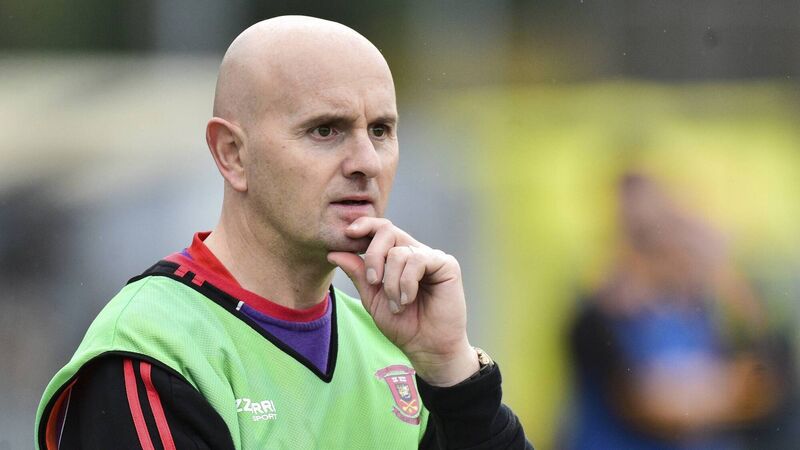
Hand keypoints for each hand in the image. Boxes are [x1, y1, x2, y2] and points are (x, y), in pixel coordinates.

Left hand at [327, 217, 478, 385]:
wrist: (427, 348)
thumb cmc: (403, 325)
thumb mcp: (373, 299)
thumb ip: (358, 275)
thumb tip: (334, 253)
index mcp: (397, 257)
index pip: (380, 230)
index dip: (364, 225)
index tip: (348, 234)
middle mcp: (414, 252)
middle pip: (387, 231)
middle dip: (373, 255)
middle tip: (373, 281)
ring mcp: (431, 257)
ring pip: (399, 252)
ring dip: (391, 282)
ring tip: (396, 305)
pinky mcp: (446, 264)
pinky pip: (418, 260)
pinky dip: (407, 282)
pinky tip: (408, 299)